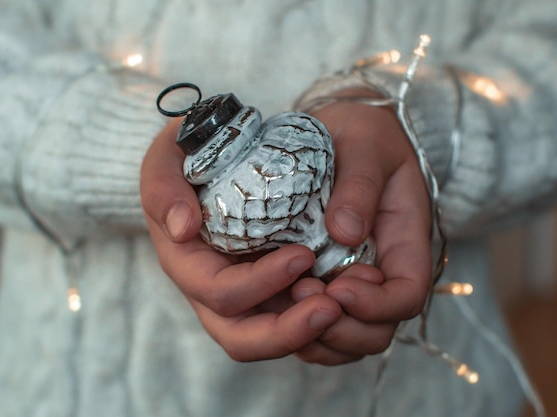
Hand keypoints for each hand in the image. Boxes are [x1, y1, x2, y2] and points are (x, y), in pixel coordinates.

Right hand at [141, 118, 343, 361]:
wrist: (215, 155)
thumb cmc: (187, 156)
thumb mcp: (165, 158)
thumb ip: (163, 188)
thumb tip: (182, 229)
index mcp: (186, 263)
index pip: (218, 293)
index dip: (259, 284)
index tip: (302, 255)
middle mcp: (212, 290)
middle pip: (243, 338)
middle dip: (287, 333)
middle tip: (332, 307)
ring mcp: (244, 294)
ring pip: (272, 338)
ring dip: (309, 332)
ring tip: (345, 304)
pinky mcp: (270, 290)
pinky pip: (293, 318)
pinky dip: (320, 319)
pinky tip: (349, 293)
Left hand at [288, 89, 432, 364]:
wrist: (338, 136)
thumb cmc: (361, 137)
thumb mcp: (368, 145)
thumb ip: (361, 184)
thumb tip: (344, 231)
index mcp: (404, 245)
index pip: (406, 296)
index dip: (377, 306)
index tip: (341, 288)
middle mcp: (377, 275)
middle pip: (373, 333)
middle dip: (339, 327)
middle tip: (303, 290)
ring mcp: (344, 285)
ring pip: (337, 341)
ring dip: (311, 333)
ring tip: (286, 293)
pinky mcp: (314, 284)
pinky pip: (306, 329)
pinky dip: (289, 328)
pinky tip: (269, 299)